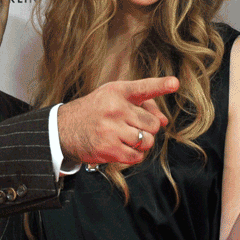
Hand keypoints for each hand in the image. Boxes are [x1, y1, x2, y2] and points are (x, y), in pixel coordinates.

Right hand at [58, 76, 179, 164]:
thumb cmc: (96, 111)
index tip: (175, 83)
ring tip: (126, 137)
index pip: (143, 88)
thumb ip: (143, 104)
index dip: (161, 85)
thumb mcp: (115, 98)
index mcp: (117, 92)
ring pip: (147, 141)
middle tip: (132, 126)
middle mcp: (115, 109)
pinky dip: (134, 155)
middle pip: (153, 124)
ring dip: (142, 143)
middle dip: (148, 128)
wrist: (63, 129)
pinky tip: (122, 148)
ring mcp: (111, 130)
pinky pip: (137, 156)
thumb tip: (165, 121)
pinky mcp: (108, 149)